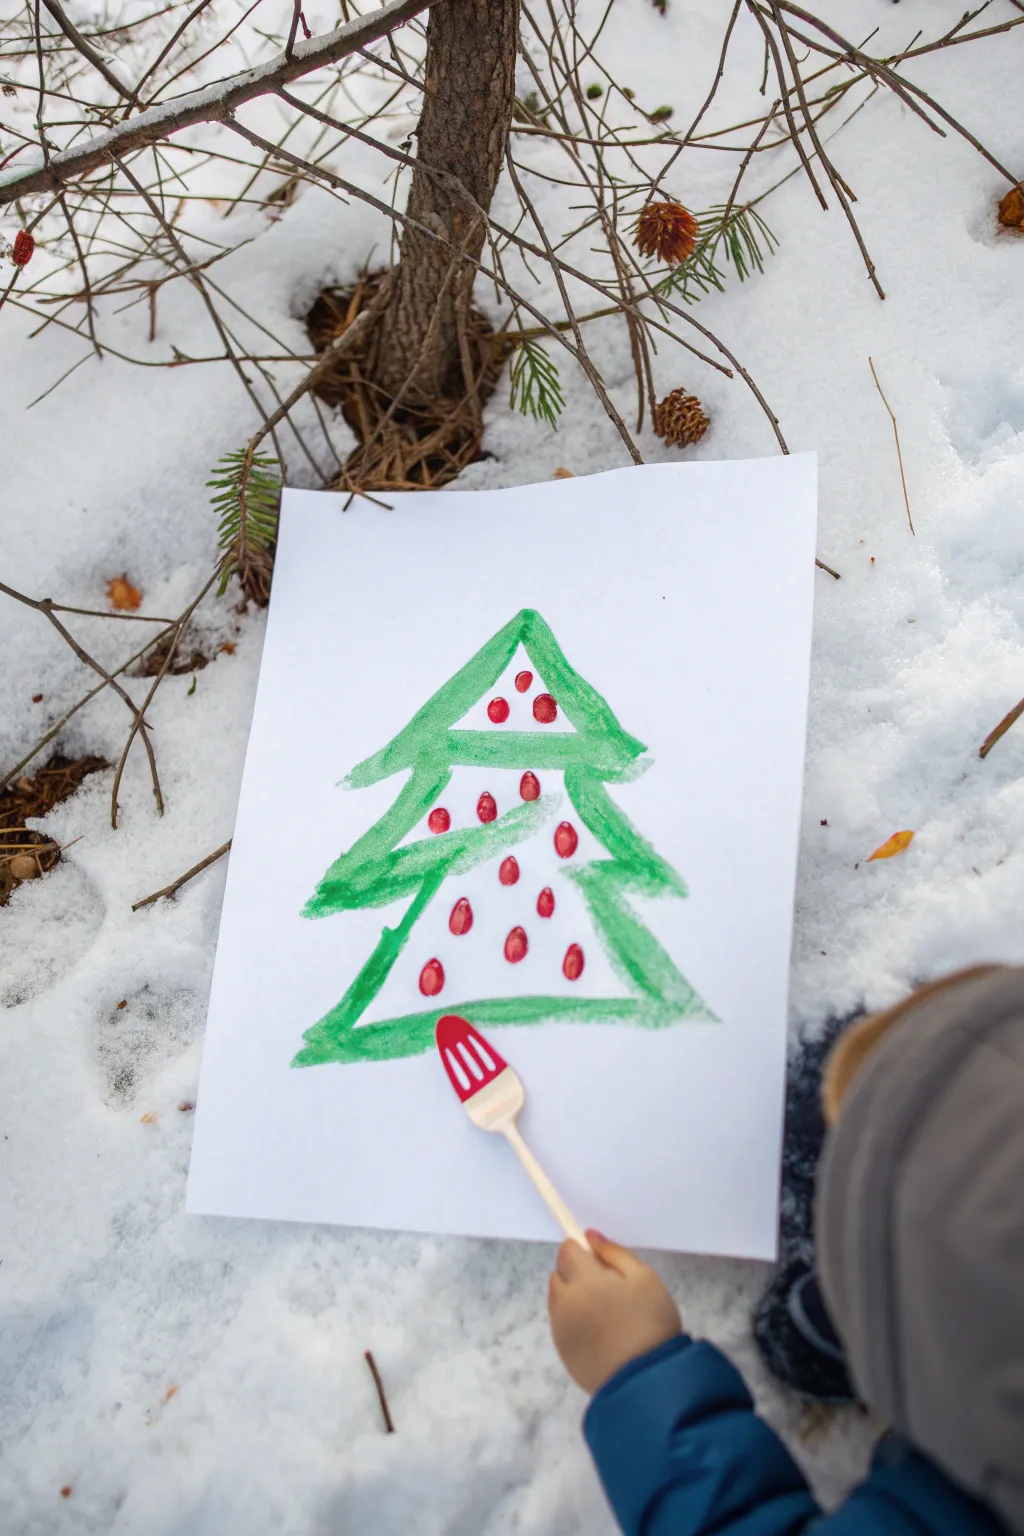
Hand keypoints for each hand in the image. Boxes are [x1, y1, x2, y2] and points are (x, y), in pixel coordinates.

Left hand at [548, 1230, 681, 1394]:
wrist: (644, 1380)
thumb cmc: (649, 1322)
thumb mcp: (644, 1278)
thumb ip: (614, 1253)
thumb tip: (589, 1236)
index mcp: (583, 1280)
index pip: (567, 1251)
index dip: (582, 1252)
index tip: (602, 1264)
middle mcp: (564, 1302)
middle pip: (558, 1274)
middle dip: (576, 1274)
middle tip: (608, 1289)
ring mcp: (560, 1329)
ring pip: (557, 1300)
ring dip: (573, 1297)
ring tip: (604, 1312)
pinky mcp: (562, 1352)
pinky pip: (561, 1324)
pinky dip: (573, 1321)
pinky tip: (598, 1333)